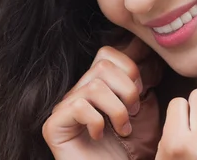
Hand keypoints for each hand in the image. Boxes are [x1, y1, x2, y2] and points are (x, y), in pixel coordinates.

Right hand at [42, 38, 149, 159]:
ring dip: (117, 109)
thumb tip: (142, 48)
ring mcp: (63, 108)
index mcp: (96, 85)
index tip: (141, 94)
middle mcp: (77, 92)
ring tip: (122, 129)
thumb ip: (139, 83)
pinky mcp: (54, 126)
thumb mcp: (142, 112)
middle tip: (133, 114)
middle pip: (102, 66)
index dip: (129, 69)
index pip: (107, 53)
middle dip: (127, 90)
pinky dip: (96, 121)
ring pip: (94, 85)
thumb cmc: (126, 152)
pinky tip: (99, 136)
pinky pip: (78, 106)